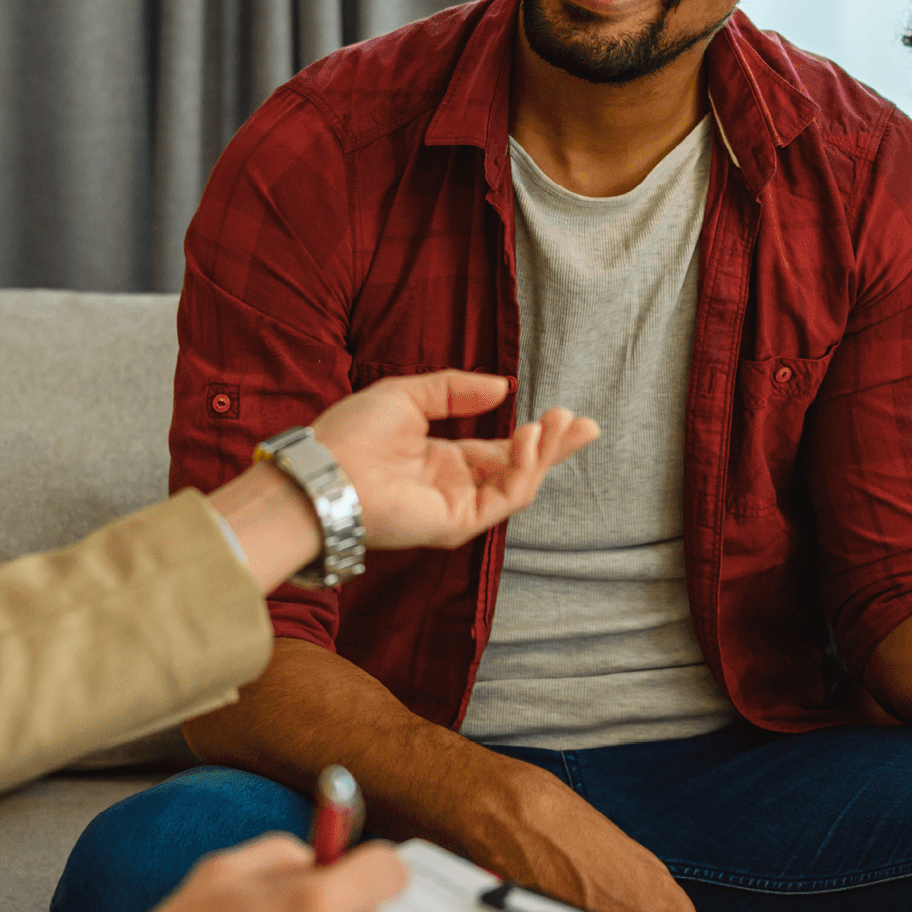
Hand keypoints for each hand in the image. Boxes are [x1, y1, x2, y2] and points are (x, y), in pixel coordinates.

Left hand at [210, 371, 600, 587]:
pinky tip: (527, 437)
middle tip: (586, 424)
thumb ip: (456, 390)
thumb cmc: (352, 433)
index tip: (565, 414)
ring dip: (543, 453)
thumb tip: (502, 387)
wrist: (324, 470)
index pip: (501, 450)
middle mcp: (454, 487)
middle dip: (555, 448)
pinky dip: (523, 469)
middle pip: (520, 470)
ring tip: (556, 422)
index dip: (536, 435)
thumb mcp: (409, 394)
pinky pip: (504, 498)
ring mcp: (457, 509)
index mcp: (442, 460)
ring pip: (519, 485)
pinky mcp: (456, 524)